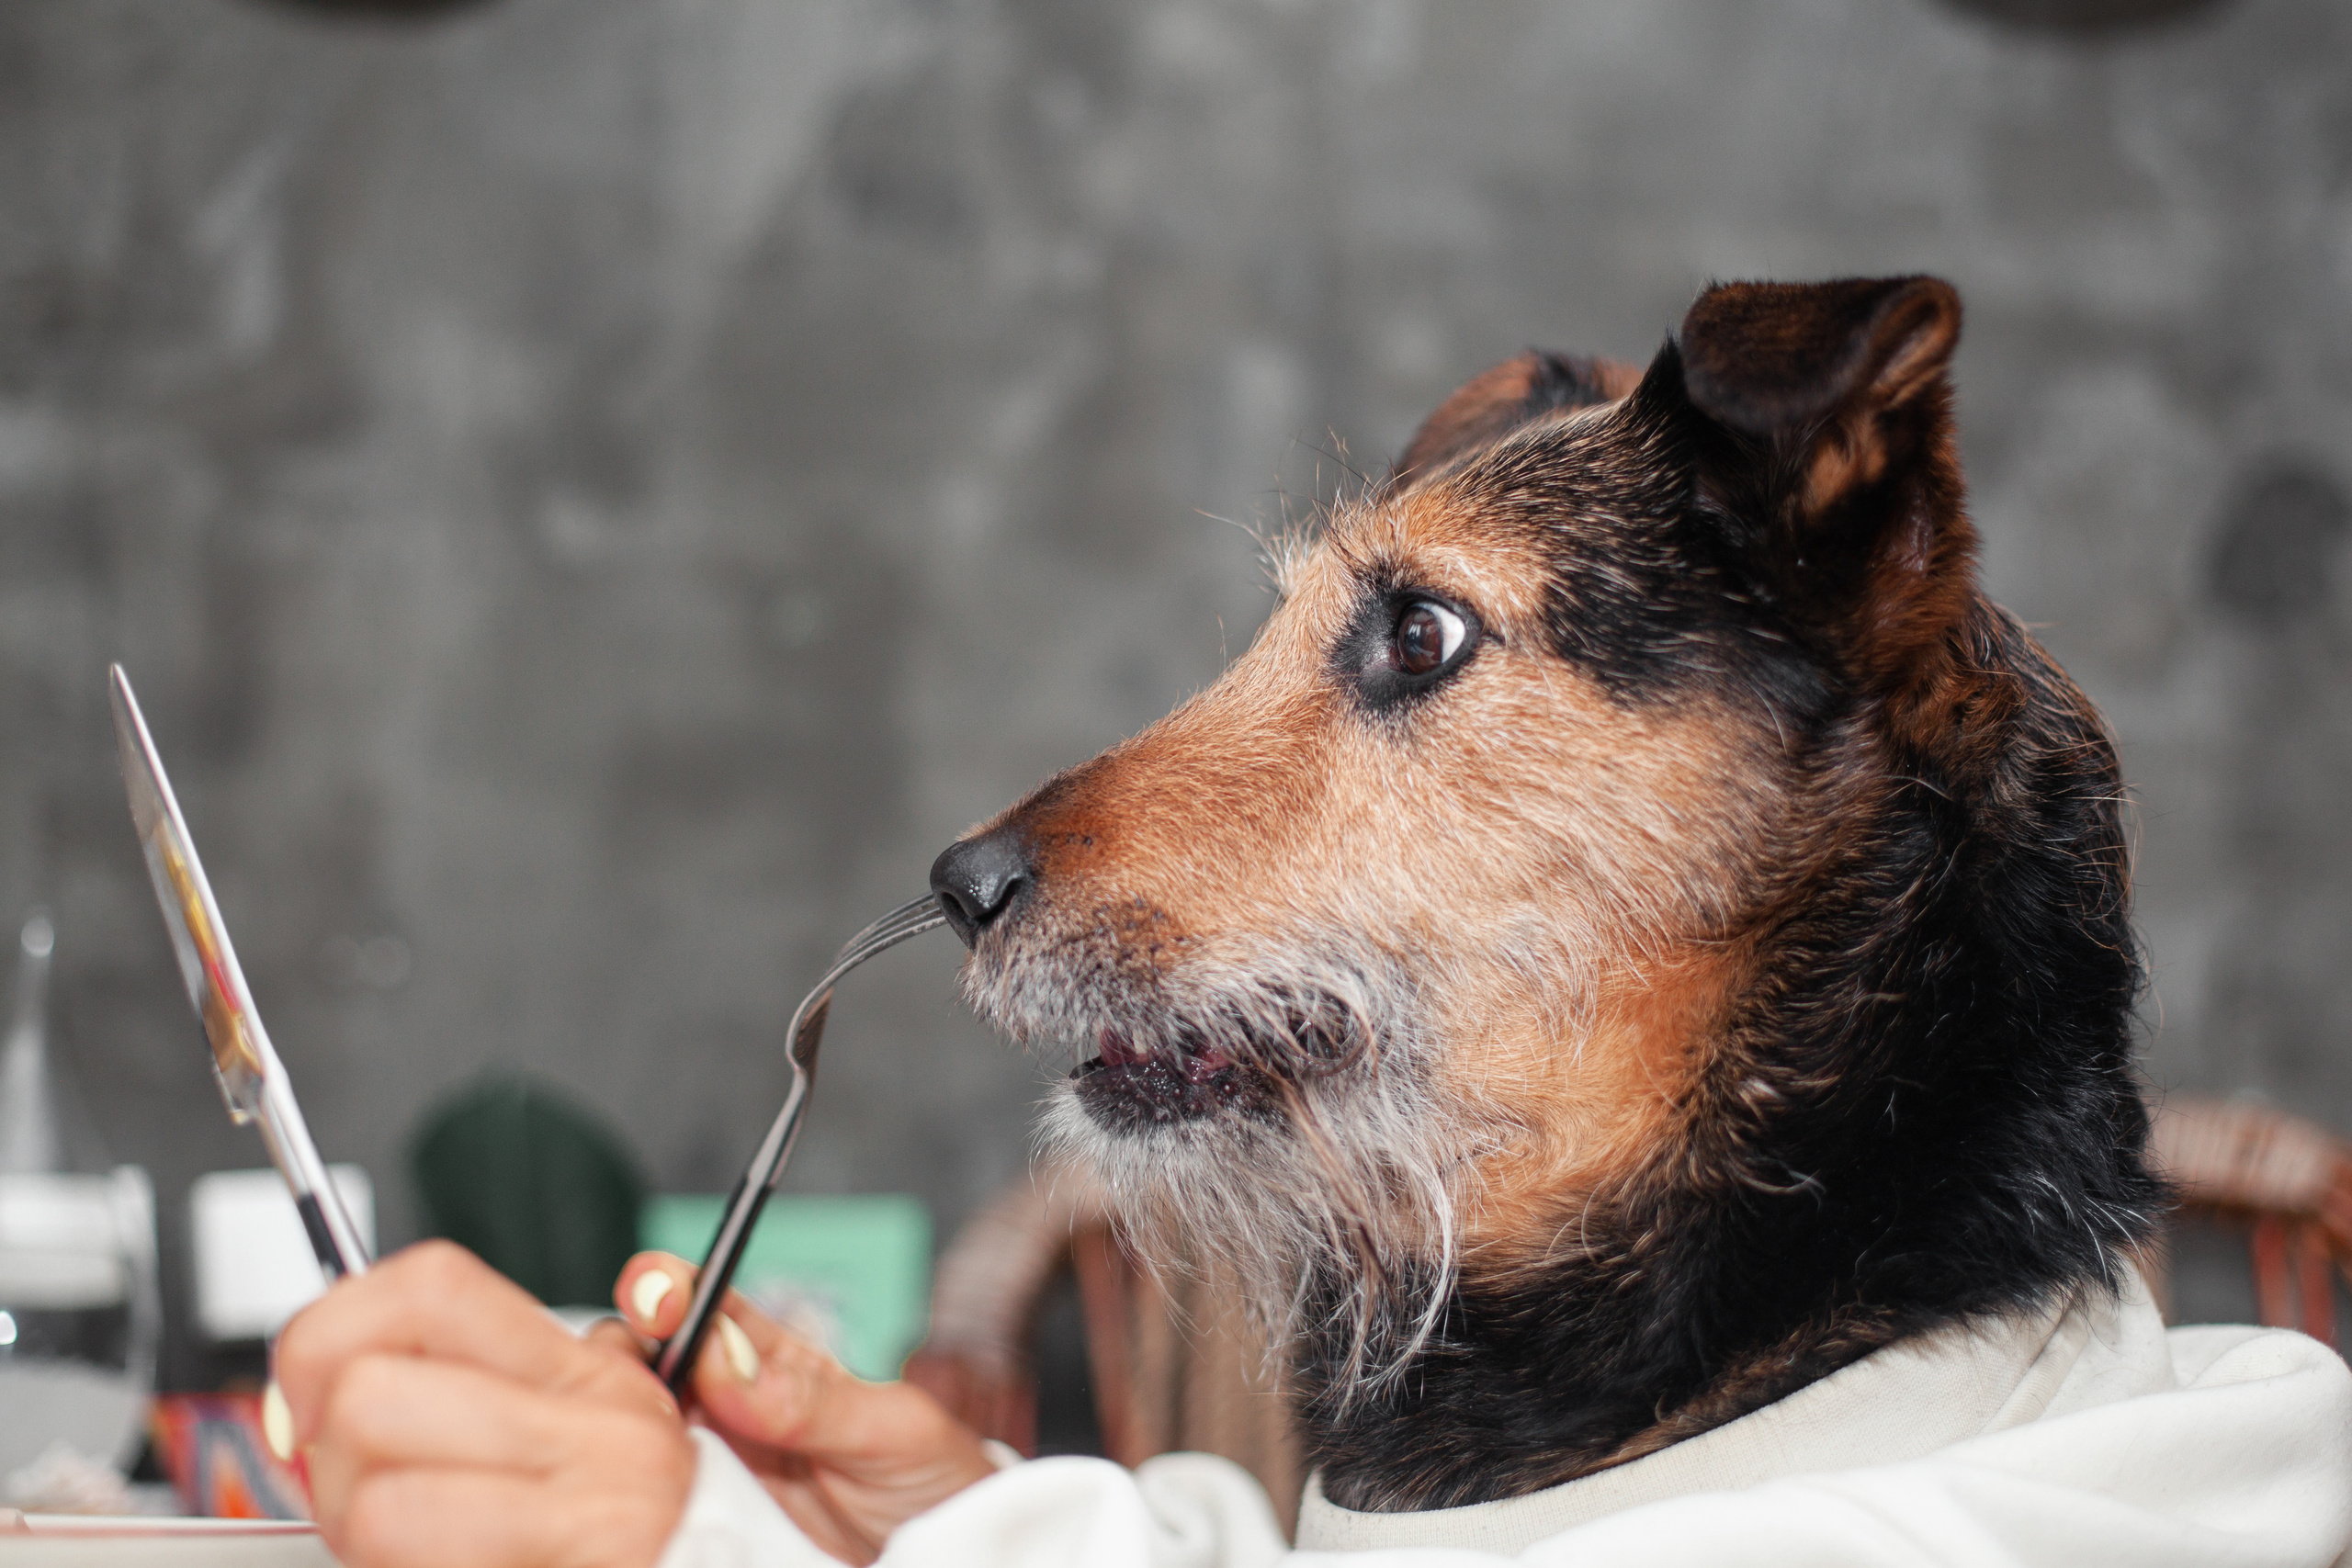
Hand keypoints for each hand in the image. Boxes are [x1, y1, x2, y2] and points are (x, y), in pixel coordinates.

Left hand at [272, 1241, 695, 1567]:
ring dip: (355, 1535)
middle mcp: (602, 1438)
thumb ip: (513, 1379)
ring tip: (392, 1543)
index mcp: (596, 1377)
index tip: (314, 1383)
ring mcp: (592, 1523)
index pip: (431, 1288)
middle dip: (324, 1454)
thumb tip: (358, 1352)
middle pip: (368, 1396)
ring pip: (374, 1508)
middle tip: (354, 1481)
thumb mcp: (618, 1431)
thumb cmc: (666, 1536)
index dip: (333, 1326)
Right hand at [616, 1252, 996, 1564]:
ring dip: (622, 1430)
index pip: (703, 1306)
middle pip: (645, 1365)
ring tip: (641, 1448)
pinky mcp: (706, 1529)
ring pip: (636, 1434)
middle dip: (622, 1356)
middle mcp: (727, 1411)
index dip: (668, 1289)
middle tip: (637, 1385)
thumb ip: (814, 1400)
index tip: (657, 1297)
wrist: (950, 1557)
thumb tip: (726, 1363)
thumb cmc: (931, 1478)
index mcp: (773, 1363)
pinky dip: (637, 1502)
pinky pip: (656, 1508)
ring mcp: (711, 1472)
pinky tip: (643, 1505)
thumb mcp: (891, 1429)